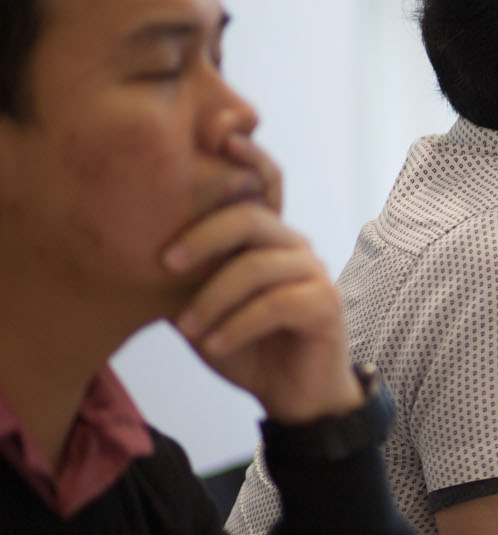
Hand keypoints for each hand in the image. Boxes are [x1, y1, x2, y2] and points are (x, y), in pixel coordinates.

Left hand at [162, 134, 360, 422]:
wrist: (294, 395)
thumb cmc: (248, 348)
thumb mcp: (205, 308)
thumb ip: (186, 278)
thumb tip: (133, 252)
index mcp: (266, 239)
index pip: (255, 189)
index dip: (246, 158)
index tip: (217, 139)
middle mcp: (294, 247)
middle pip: (249, 220)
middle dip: (202, 238)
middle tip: (166, 264)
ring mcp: (315, 274)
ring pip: (257, 268)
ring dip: (213, 300)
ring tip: (188, 329)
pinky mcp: (326, 306)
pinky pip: (276, 305)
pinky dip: (237, 326)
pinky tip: (215, 345)